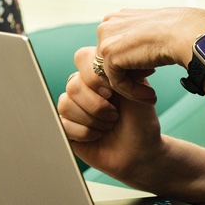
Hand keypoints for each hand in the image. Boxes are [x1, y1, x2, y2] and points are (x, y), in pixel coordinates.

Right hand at [58, 46, 169, 186]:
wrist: (142, 151)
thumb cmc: (142, 120)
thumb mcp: (138, 89)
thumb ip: (121, 71)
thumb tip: (109, 53)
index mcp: (99, 74)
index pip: (82, 58)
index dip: (95, 77)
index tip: (113, 93)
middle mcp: (83, 88)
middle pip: (73, 84)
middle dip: (97, 105)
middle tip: (115, 115)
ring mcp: (73, 107)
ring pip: (66, 104)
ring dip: (93, 120)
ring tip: (108, 125)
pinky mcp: (66, 128)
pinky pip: (63, 124)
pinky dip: (85, 133)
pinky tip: (98, 135)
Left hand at [92, 7, 204, 99]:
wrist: (187, 33)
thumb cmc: (179, 31)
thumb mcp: (151, 30)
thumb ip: (137, 38)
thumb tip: (133, 53)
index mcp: (118, 17)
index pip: (115, 49)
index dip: (131, 64)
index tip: (151, 73)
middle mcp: (108, 24)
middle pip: (110, 61)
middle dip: (129, 76)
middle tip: (149, 87)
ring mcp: (106, 38)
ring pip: (112, 74)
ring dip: (131, 87)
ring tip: (151, 94)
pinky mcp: (110, 55)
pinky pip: (117, 83)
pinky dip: (133, 93)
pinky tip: (151, 96)